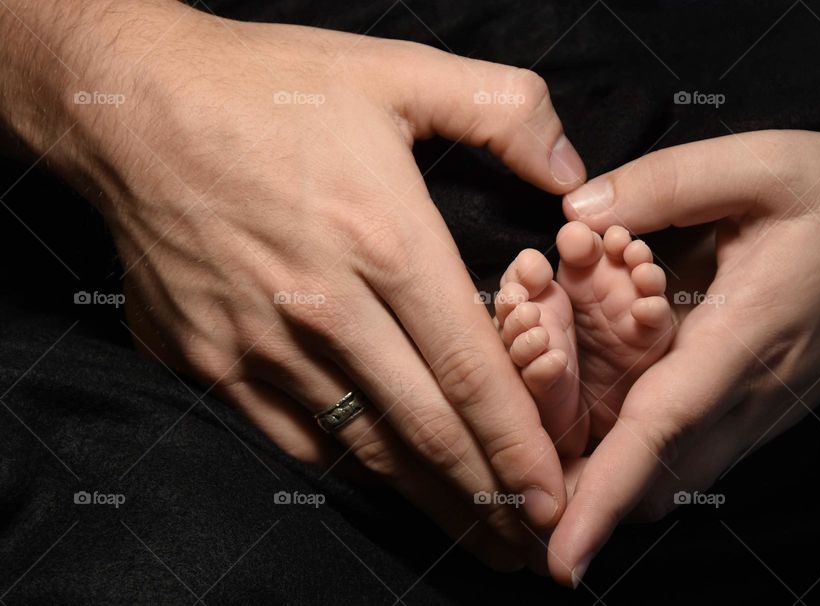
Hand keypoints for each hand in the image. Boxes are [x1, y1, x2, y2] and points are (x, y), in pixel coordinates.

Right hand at [0, 0, 586, 567]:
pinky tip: (383, 488)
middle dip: (487, 498)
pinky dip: (347, 470)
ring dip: (425, 499)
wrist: (129, 106)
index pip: (471, 371)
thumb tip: (569, 169)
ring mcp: (263, 344)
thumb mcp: (398, 71)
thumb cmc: (264, 88)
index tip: (554, 495)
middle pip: (426, 429)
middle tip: (529, 544)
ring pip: (363, 447)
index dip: (519, 444)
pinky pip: (293, 436)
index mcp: (384, 242)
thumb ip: (504, 110)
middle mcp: (328, 309)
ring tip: (471, 537)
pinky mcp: (211, 359)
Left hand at [547, 127, 819, 583]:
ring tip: (550, 439)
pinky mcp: (760, 408)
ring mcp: (759, 409)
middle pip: (656, 479)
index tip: (562, 555)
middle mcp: (749, 392)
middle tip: (524, 468)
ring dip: (609, 474)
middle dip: (584, 491)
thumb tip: (576, 215)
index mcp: (743, 334)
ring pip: (671, 477)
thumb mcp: (763, 165)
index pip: (662, 426)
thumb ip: (666, 183)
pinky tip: (603, 409)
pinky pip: (690, 454)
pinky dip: (639, 453)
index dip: (605, 494)